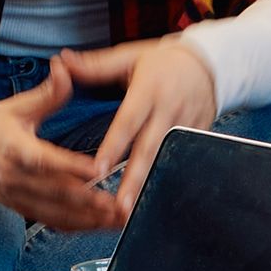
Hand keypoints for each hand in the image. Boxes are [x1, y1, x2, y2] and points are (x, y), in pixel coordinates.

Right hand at [0, 94, 122, 232]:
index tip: (97, 169)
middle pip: (54, 192)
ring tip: (116, 220)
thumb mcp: (18, 106)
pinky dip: (76, 227)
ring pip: (55, 213)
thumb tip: (64, 68)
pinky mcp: (21, 210)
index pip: (43, 160)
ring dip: (88, 220)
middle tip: (116, 203)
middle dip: (88, 201)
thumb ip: (47, 93)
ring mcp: (17, 197)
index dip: (70, 167)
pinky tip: (99, 226)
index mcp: (12, 148)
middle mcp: (13, 177)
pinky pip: (51, 222)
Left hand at [45, 32, 223, 210]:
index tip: (97, 169)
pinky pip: (180, 163)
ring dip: (149, 187)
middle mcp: (169, 111)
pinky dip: (167, 182)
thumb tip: (62, 62)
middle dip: (134, 180)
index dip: (114, 147)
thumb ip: (94, 66)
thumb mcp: (129, 57)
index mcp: (149, 90)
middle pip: (149, 150)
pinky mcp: (197, 138)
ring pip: (166, 162)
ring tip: (132, 212)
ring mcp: (186, 126)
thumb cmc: (163, 62)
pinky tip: (152, 202)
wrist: (208, 64)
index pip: (128, 122)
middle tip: (119, 206)